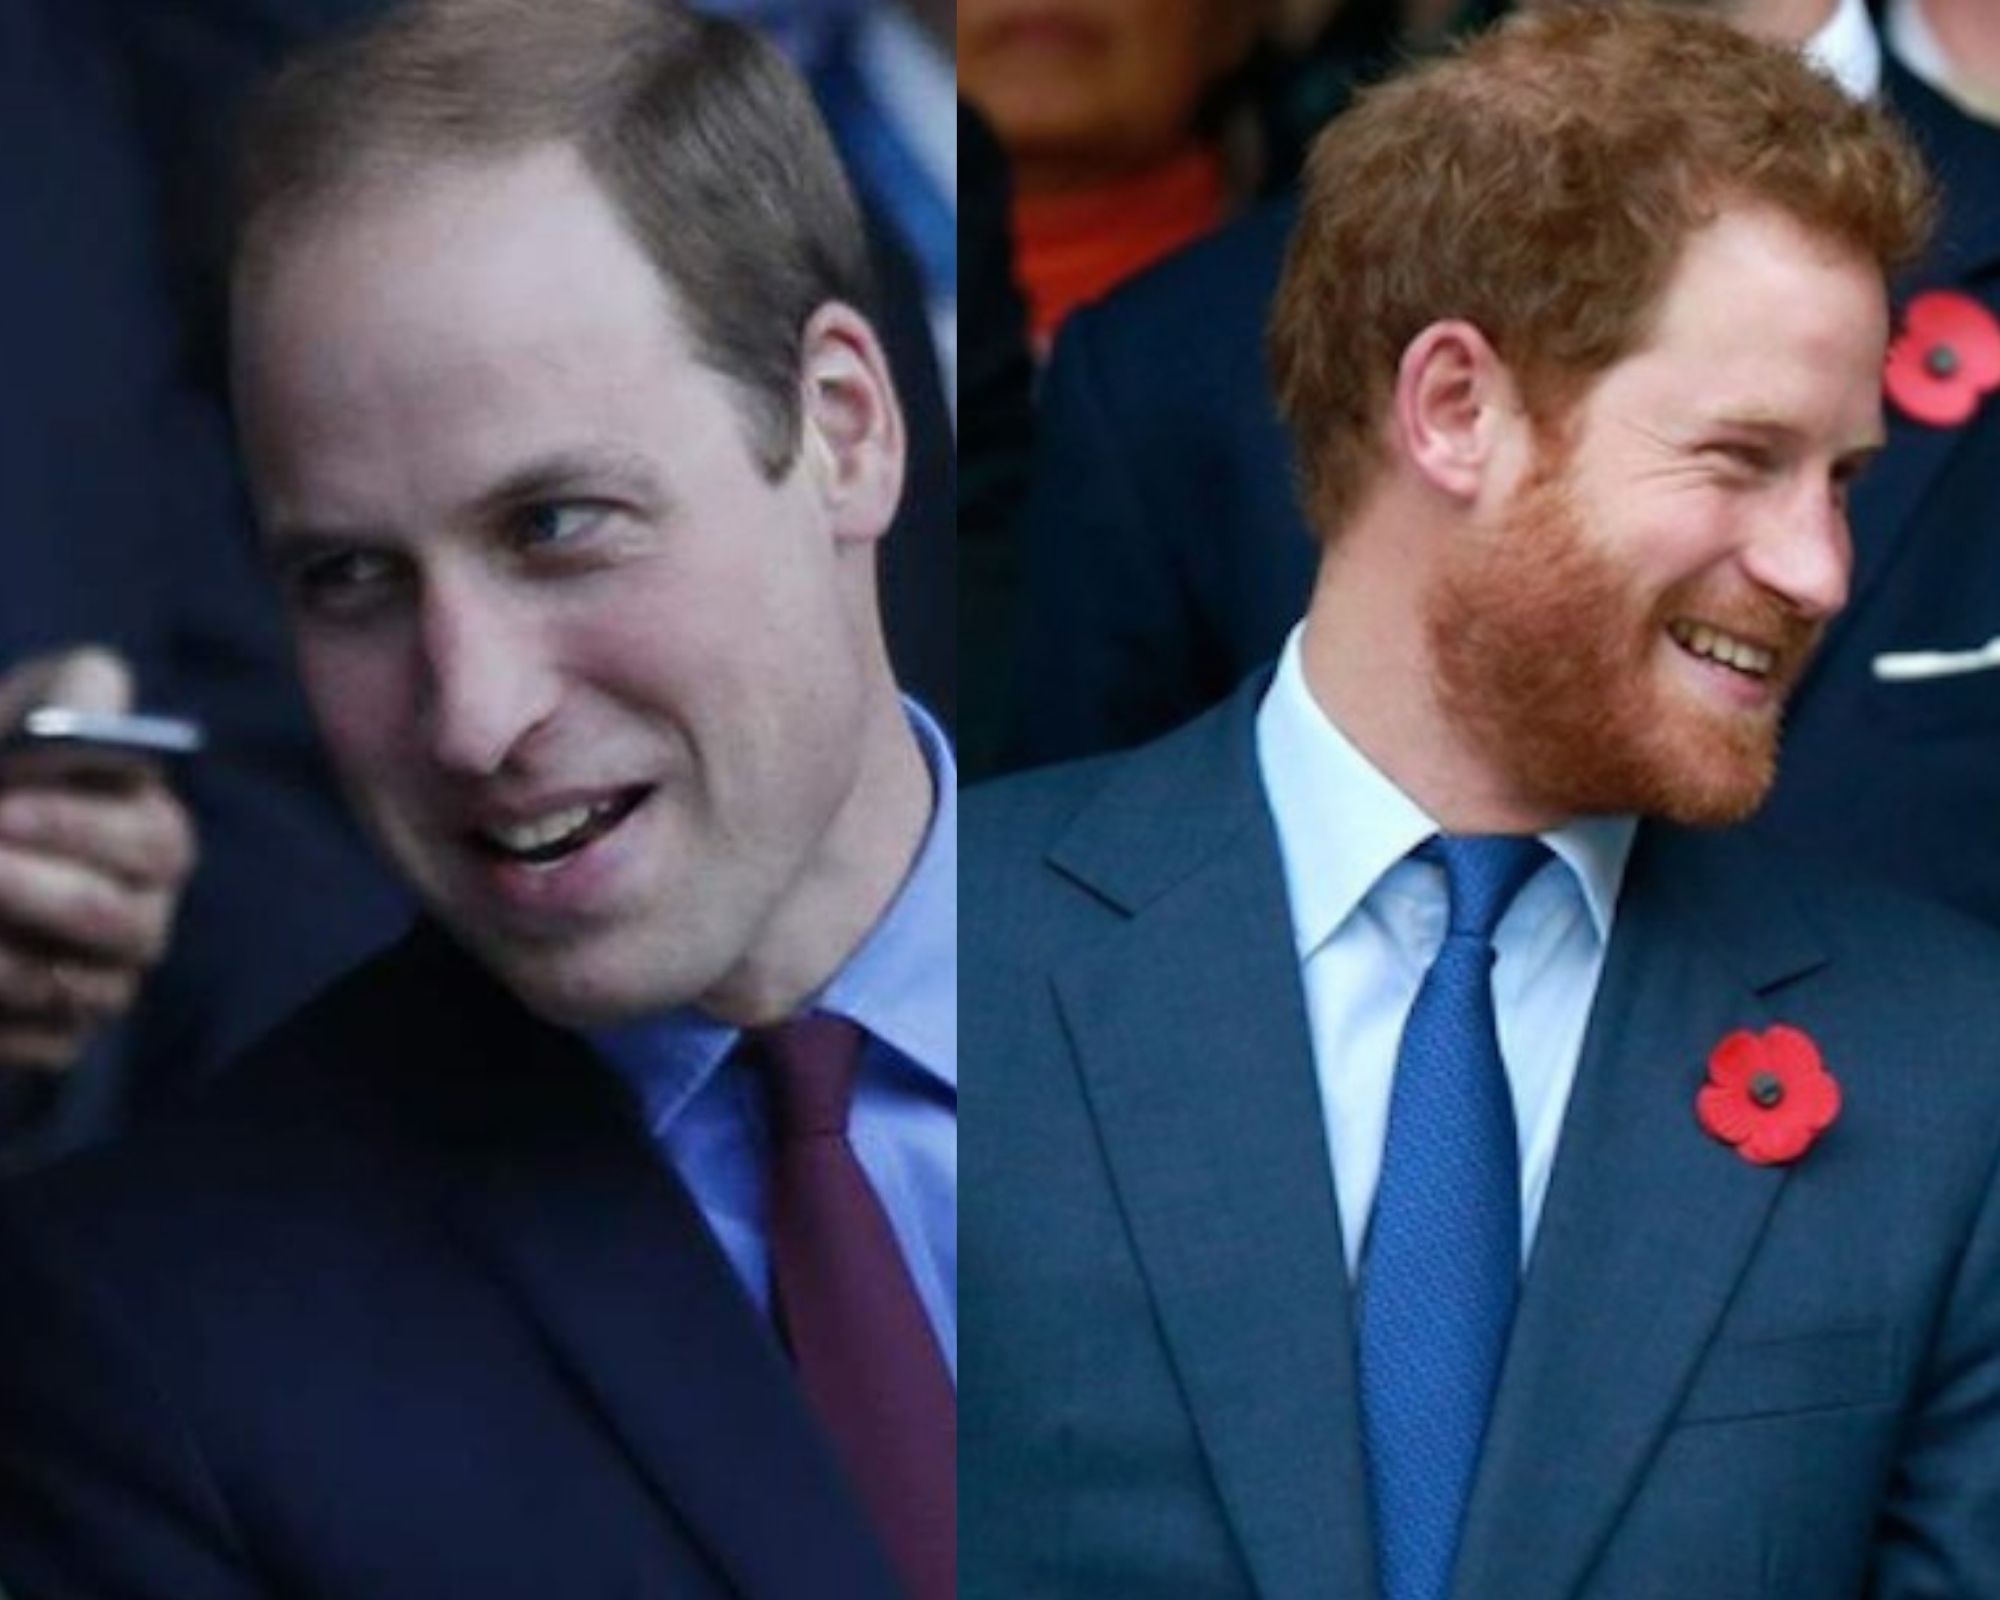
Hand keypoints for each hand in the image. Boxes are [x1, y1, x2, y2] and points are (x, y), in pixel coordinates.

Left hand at [0, 649, 196, 1071]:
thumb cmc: (14, 761)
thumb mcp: (47, 701)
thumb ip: (80, 692)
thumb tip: (90, 713)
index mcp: (156, 839)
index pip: (151, 843)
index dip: (78, 829)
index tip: (3, 809)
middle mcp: (147, 917)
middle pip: (118, 920)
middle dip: (33, 891)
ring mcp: (108, 982)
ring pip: (71, 987)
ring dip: (1, 955)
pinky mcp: (62, 1037)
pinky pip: (40, 1042)